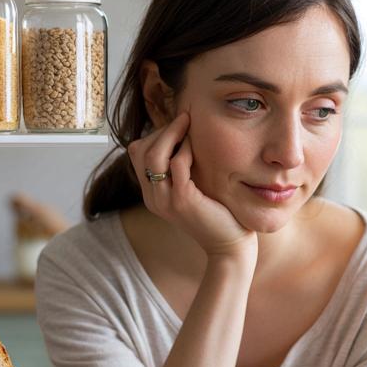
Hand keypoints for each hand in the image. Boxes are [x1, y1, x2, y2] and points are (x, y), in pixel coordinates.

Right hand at [127, 111, 254, 258]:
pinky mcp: (183, 201)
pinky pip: (177, 165)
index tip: (177, 126)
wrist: (229, 246)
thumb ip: (183, 169)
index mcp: (152, 194)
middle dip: (161, 130)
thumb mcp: (193, 189)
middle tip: (184, 120)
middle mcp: (153, 198)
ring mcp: (165, 200)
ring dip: (172, 133)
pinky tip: (198, 145)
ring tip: (188, 122)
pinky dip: (186, 149)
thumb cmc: (217, 214)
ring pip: (154, 155)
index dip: (154, 134)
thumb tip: (184, 135)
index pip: (136, 153)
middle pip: (140, 150)